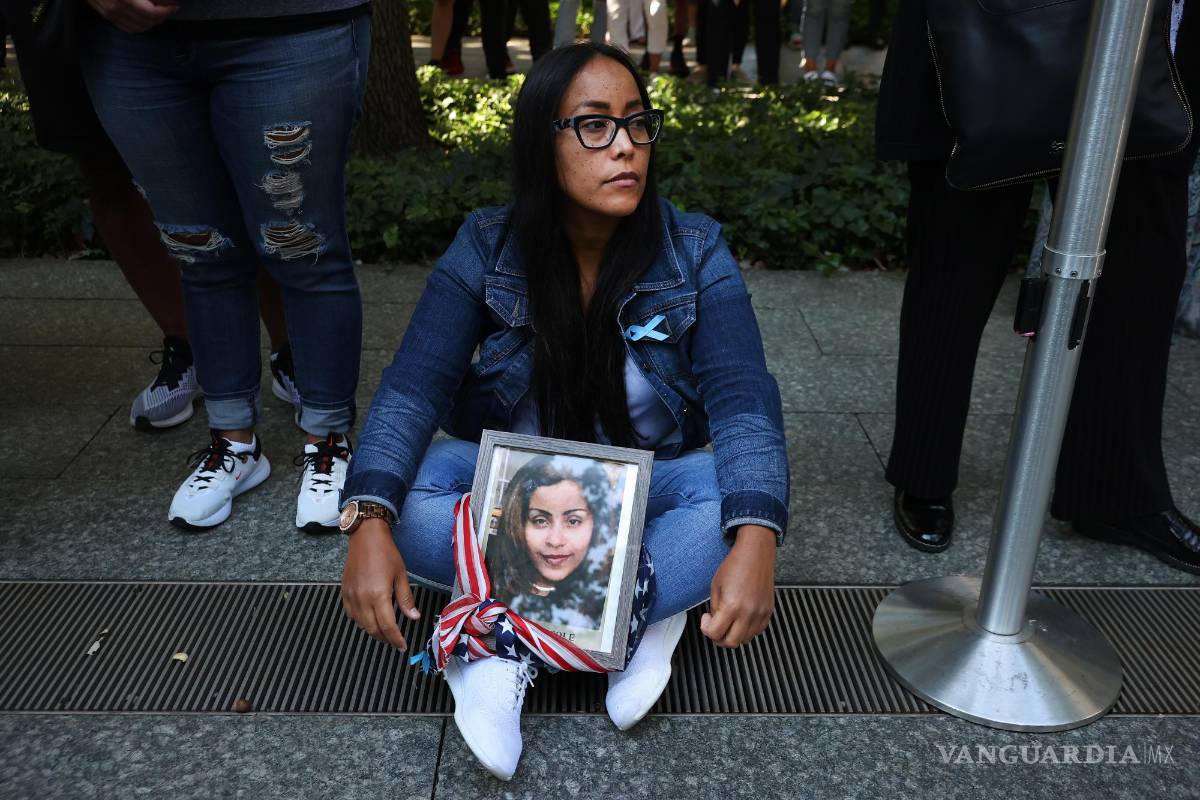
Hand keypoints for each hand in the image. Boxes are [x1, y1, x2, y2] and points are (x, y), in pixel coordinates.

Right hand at [86, 0, 178, 32]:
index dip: (167, 9)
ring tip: (160, 12)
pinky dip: (140, 25)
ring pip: (138, 27)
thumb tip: (167, 0)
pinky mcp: (104, 14)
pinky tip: (146, 18)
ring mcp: (108, 12)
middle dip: (162, 16)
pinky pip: (126, 27)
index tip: (175, 3)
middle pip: (147, 22)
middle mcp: (115, 7)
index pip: (152, 12)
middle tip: (170, 7)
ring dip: (152, 22)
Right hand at [340, 518, 420, 650]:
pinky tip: (369, 619)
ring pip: (360, 624)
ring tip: (385, 632)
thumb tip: (413, 617)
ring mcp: (351, 596)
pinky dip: (360, 621)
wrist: (365, 536)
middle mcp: (362, 598)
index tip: (402, 646)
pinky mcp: (344, 592)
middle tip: (395, 641)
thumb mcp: (401, 574)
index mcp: (378, 595)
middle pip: (373, 629)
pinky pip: (351, 614)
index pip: (388, 626)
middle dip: (385, 638)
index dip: (396, 639)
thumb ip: (406, 598)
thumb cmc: (385, 552)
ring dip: (373, 631)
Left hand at [700, 524, 775, 647]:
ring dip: (733, 635)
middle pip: (731, 642)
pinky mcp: (768, 612)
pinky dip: (747, 631)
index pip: (715, 633)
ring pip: (745, 640)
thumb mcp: (715, 586)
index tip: (706, 620)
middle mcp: (748, 613)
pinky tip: (741, 619)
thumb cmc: (735, 565)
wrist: (755, 554)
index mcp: (732, 606)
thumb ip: (715, 608)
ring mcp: (760, 614)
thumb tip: (715, 623)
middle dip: (718, 638)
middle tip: (715, 628)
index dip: (706, 629)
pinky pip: (757, 632)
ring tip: (728, 622)